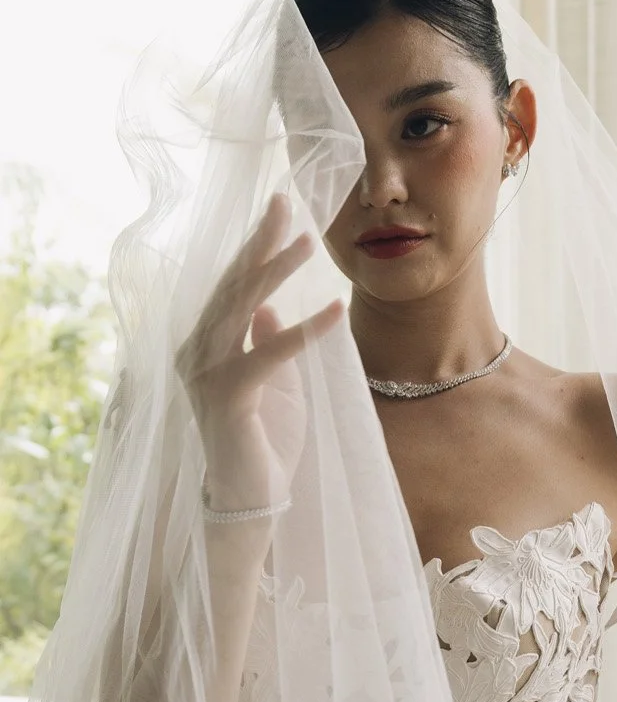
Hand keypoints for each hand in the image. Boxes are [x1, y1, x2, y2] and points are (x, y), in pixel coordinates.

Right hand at [176, 193, 342, 510]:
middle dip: (259, 242)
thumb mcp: (270, 382)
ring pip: (242, 308)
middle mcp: (196, 352)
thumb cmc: (260, 442)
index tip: (277, 208)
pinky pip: (270, 355)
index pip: (230, 285)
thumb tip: (267, 306)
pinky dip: (305, 332)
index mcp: (205, 344)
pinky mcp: (228, 397)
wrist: (247, 500)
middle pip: (231, 285)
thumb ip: (262, 340)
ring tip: (308, 242)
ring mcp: (206, 373)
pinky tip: (336, 311)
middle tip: (284, 201)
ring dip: (276, 271)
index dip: (253, 246)